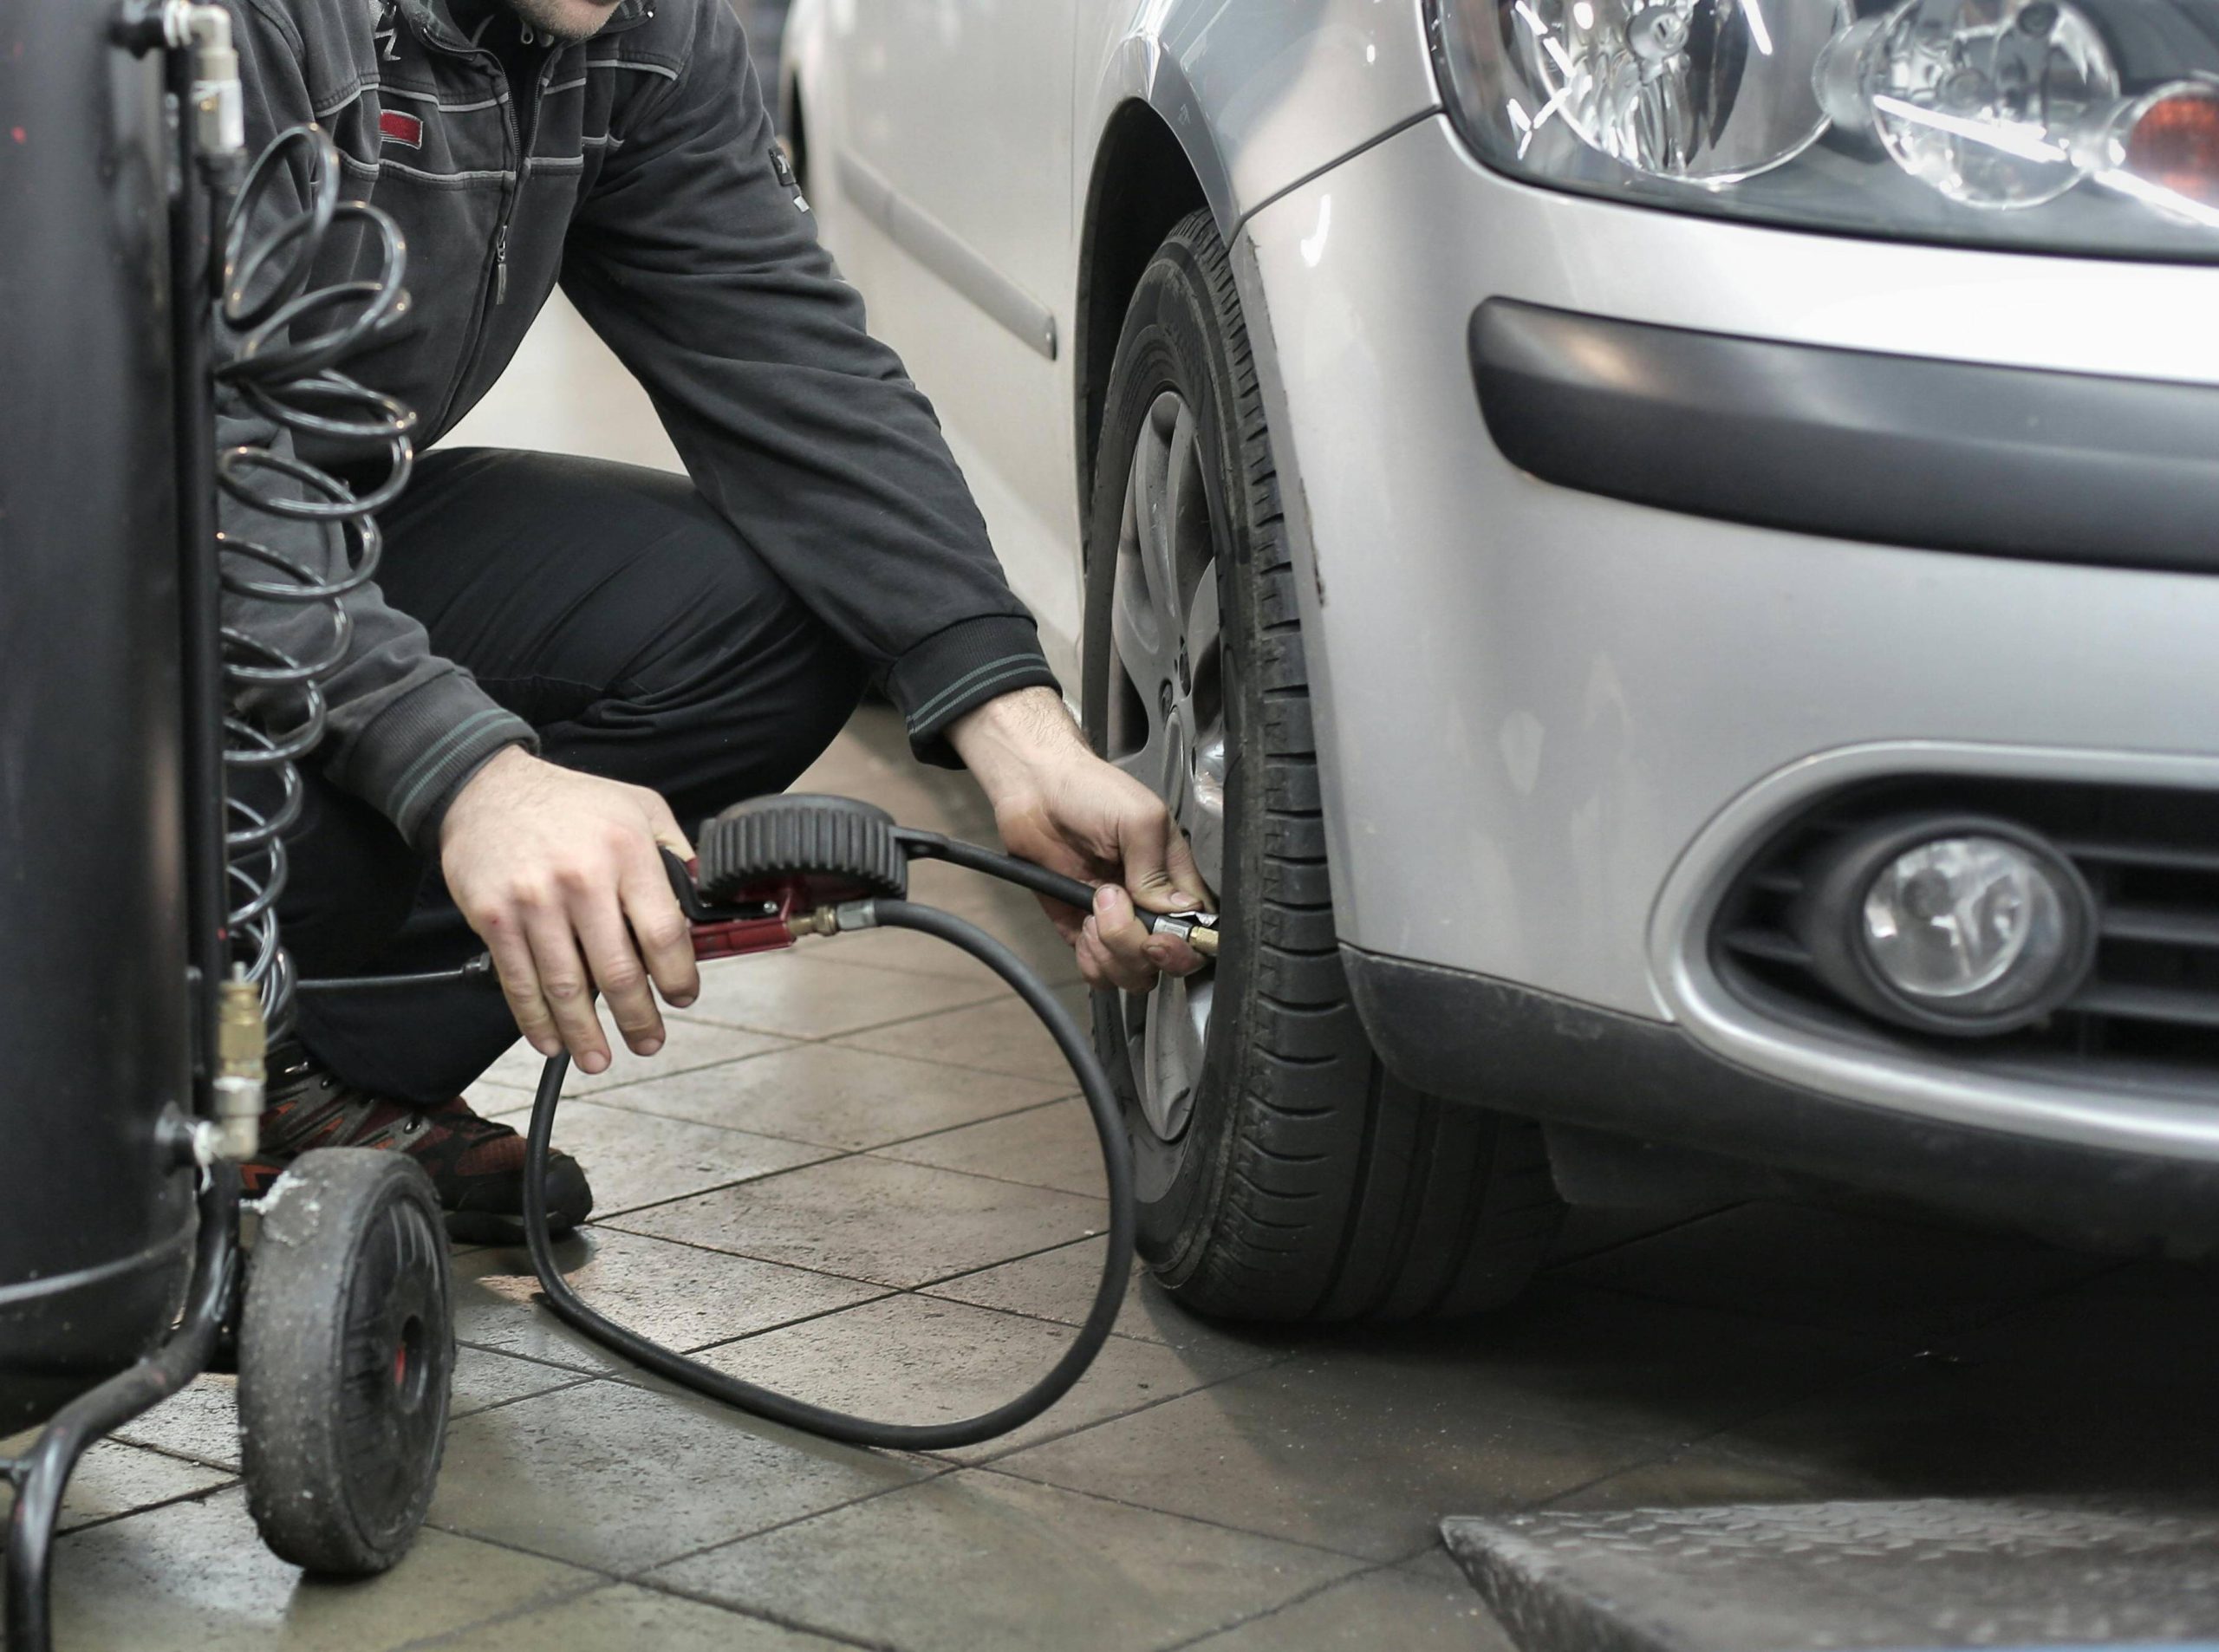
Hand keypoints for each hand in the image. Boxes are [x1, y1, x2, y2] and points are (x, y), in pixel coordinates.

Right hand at [438, 747, 700, 1073]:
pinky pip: (519, 981)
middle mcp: (582, 878)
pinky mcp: (494, 917)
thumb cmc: (571, 802)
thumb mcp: (640, 807)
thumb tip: (704, 903)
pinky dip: (535, 1020)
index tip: (683, 996)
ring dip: (585, 1033)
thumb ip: (675, 854)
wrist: (485, 787)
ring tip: (600, 1058)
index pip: (663, 933)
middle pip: (618, 971)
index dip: (677, 977)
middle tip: (649, 1042)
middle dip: (637, 1019)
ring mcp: (534, 901)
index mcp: (627, 852)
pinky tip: (551, 1040)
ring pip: (567, 986)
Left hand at [948, 687, 1209, 992]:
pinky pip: (1097, 971)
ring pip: (1132, 973)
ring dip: (1110, 949)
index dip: (1182, 945)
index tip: (1158, 935)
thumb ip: (1157, 868)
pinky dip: (1090, 958)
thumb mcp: (1138, 819)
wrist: (1035, 789)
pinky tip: (1082, 924)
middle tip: (1113, 904)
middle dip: (1137, 945)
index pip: (1198, 931)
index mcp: (1175, 878)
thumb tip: (1174, 910)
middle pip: (1164, 961)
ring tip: (1094, 907)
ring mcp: (1117, 922)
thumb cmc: (1089, 790)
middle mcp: (1149, 906)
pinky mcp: (1082, 931)